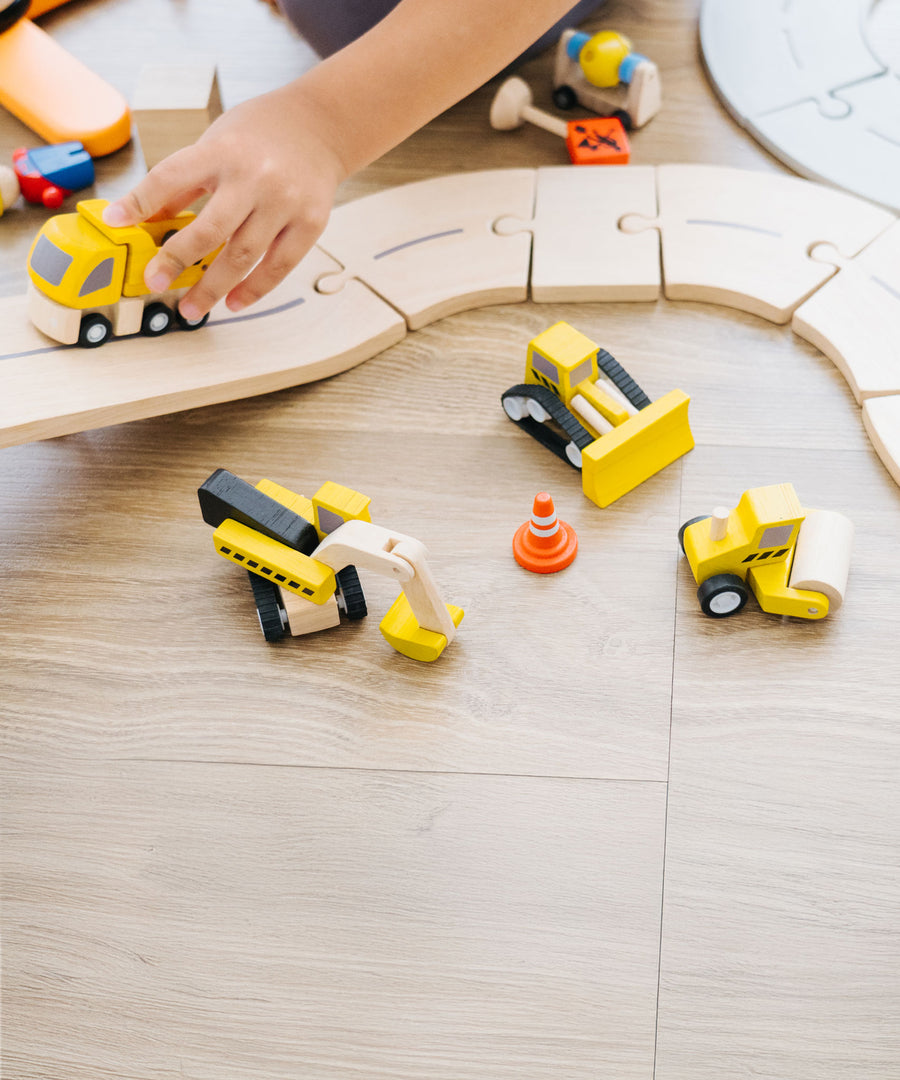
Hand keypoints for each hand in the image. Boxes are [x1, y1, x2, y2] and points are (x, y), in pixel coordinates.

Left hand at [102, 84, 347, 319]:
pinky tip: (234, 303)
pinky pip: (279, 266)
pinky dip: (255, 289)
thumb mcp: (216, 143)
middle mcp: (254, 177)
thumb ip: (185, 182)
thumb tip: (149, 220)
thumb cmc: (261, 134)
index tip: (116, 222)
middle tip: (156, 283)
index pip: (171, 177)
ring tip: (192, 309)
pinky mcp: (310, 223)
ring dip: (214, 288)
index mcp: (222, 151)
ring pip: (244, 255)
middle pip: (210, 229)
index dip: (139, 201)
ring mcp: (285, 203)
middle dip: (178, 259)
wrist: (321, 125)